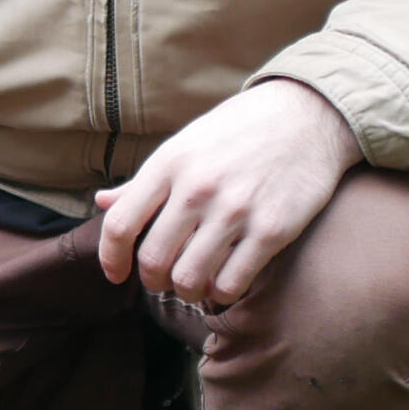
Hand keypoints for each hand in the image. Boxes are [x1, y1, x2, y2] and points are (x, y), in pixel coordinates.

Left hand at [95, 80, 359, 305]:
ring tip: (194, 284)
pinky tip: (224, 282)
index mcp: (169, 164)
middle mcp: (198, 188)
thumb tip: (100, 203)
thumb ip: (143, 182)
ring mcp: (236, 210)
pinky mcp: (272, 230)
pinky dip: (221, 293)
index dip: (111, 259)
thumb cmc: (238, 132)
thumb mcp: (185, 145)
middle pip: (153, 260)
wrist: (308, 116)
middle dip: (153, 281)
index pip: (120, 225)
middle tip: (164, 280)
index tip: (116, 274)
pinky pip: (231, 283)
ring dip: (187, 291)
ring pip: (190, 279)